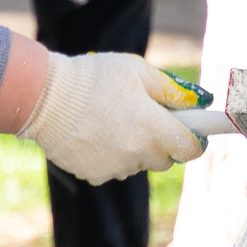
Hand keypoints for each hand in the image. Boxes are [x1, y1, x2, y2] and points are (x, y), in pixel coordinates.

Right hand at [19, 53, 207, 184]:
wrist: (46, 97)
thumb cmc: (95, 78)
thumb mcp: (138, 71)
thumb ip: (172, 90)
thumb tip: (200, 102)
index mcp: (154, 129)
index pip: (190, 149)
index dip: (195, 139)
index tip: (192, 130)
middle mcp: (138, 154)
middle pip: (165, 159)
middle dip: (162, 142)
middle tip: (146, 117)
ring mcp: (115, 168)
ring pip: (138, 163)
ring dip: (135, 148)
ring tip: (113, 120)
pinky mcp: (95, 175)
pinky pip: (114, 168)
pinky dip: (111, 155)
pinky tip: (95, 132)